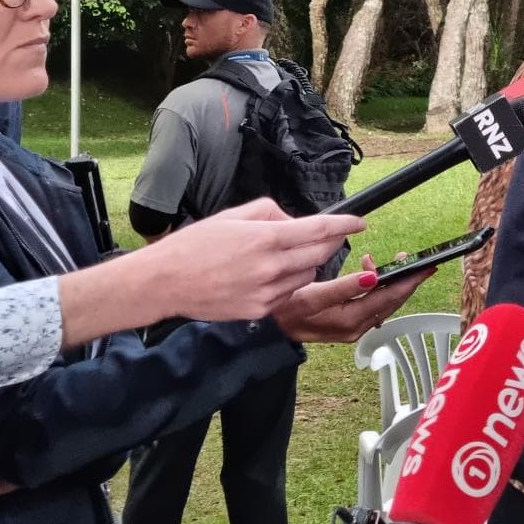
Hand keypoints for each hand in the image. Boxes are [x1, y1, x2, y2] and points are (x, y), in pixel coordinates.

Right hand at [119, 201, 357, 327]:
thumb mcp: (233, 216)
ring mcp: (266, 292)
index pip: (319, 230)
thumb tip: (295, 221)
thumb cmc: (194, 246)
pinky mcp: (260, 310)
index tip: (359, 221)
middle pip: (320, 254)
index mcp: (265, 238)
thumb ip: (271, 213)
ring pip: (307, 275)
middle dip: (329, 243)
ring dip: (306, 263)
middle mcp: (270, 267)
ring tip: (281, 256)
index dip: (345, 225)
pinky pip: (288, 293)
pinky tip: (266, 275)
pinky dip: (288, 282)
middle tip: (326, 236)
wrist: (164, 282)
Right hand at [273, 254, 421, 343]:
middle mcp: (354, 329)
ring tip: (396, 262)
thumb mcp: (310, 295)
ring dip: (394, 284)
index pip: (386, 298)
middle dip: (406, 281)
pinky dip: (379, 290)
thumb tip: (373, 277)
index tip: (422, 267)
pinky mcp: (348, 328)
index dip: (406, 281)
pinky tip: (374, 274)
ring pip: (384, 305)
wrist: (269, 331)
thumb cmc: (285, 308)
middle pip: (390, 303)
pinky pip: (373, 308)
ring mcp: (353, 330)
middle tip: (421, 263)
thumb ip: (343, 287)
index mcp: (347, 321)